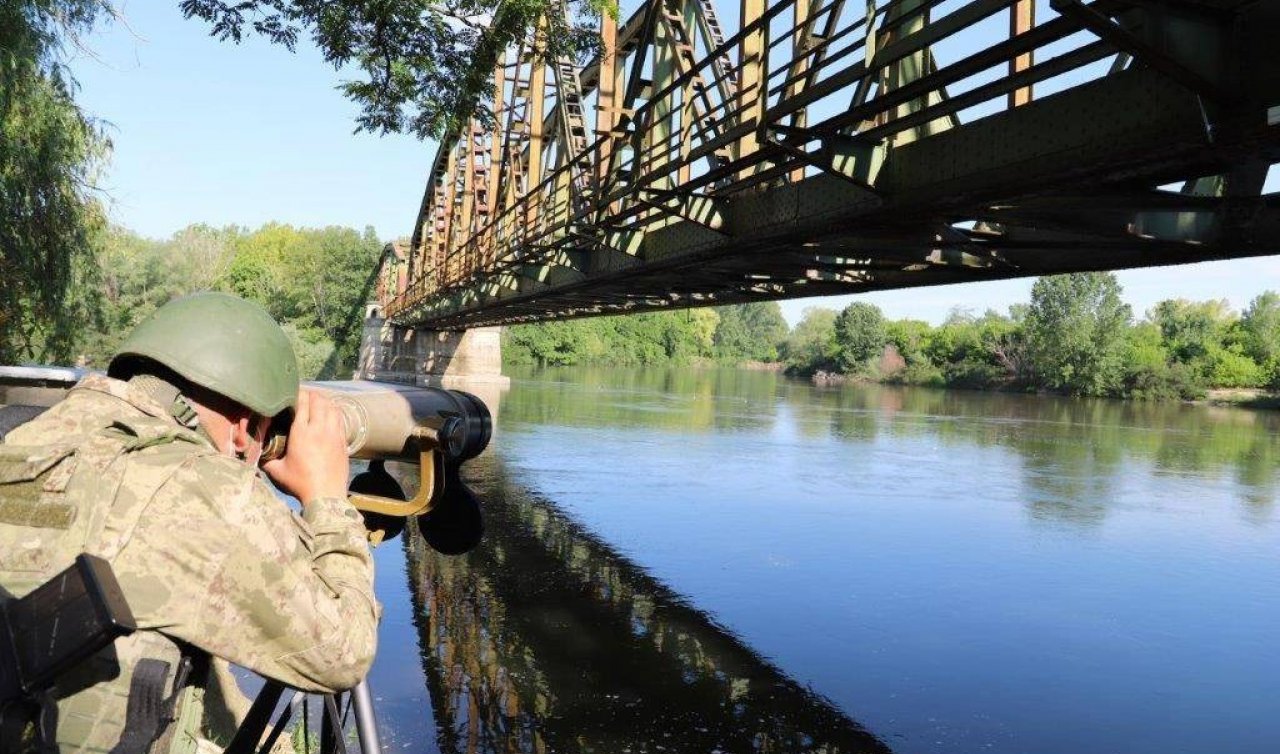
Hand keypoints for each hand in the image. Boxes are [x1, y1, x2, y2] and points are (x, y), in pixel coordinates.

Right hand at [262, 389, 348, 504]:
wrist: (326, 495)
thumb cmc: (300, 483)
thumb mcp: (277, 471)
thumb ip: (267, 459)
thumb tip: (257, 453)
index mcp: (302, 433)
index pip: (302, 403)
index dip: (298, 394)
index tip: (293, 393)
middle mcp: (319, 429)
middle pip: (319, 401)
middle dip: (311, 395)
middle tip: (304, 396)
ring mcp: (334, 434)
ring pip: (332, 407)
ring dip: (324, 402)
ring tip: (317, 402)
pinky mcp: (343, 441)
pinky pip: (340, 419)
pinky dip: (334, 412)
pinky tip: (330, 415)